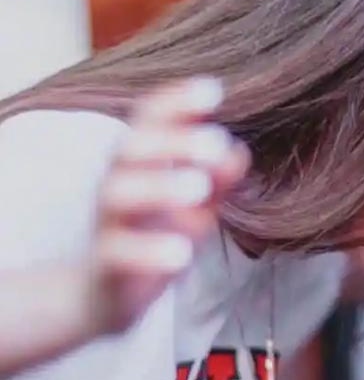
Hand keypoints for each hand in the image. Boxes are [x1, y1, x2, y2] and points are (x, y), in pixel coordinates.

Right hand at [88, 77, 249, 333]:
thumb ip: (216, 180)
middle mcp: (118, 183)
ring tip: (199, 188)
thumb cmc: (156, 234)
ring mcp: (109, 223)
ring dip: (159, 186)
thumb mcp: (194, 205)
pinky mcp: (106, 265)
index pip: (151, 120)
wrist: (106, 293)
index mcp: (140, 162)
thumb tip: (238, 152)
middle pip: (131, 149)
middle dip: (172, 141)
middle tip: (215, 142)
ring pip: (120, 195)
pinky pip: (119, 254)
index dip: (177, 102)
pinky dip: (149, 251)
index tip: (212, 89)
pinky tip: (182, 253)